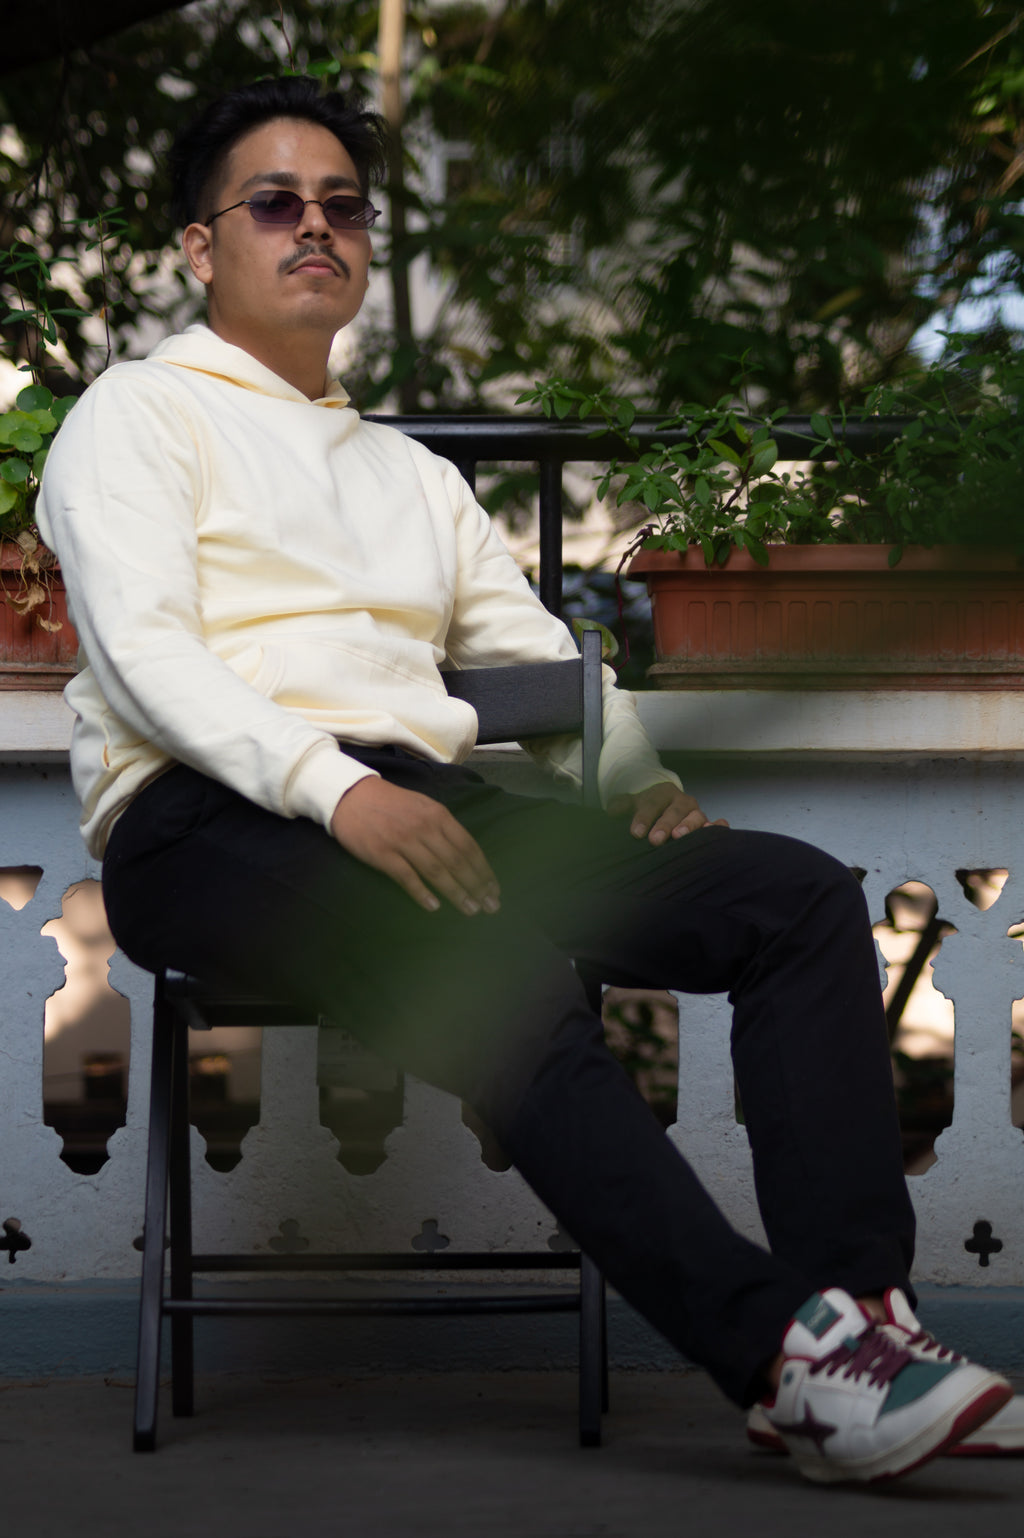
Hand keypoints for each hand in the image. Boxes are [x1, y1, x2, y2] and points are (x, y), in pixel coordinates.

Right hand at [330, 777, 500, 915]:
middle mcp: (425, 827)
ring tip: (470, 909)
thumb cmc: (391, 803)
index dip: (484, 870)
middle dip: (477, 886)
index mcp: (438, 815)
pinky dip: (422, 893)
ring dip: (456, 893)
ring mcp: (403, 841)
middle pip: (457, 861)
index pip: (469, 846)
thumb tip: (464, 854)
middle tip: (490, 906)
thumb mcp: (423, 806)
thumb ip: (443, 827)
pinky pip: (407, 877)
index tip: (494, 888)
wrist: (350, 795)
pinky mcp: (383, 854)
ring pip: (437, 871)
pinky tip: (435, 907)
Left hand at [607, 782, 728, 845]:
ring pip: (696, 817)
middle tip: (655, 840)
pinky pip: (714, 824)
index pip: (652, 805)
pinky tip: (718, 829)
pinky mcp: (706, 824)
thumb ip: (622, 805)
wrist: (667, 800)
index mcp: (662, 794)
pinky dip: (717, 827)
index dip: (644, 818)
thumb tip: (613, 810)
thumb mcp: (633, 802)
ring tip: (680, 837)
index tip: (635, 833)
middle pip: (674, 812)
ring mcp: (696, 812)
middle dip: (665, 825)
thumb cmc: (648, 806)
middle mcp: (681, 802)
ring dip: (689, 827)